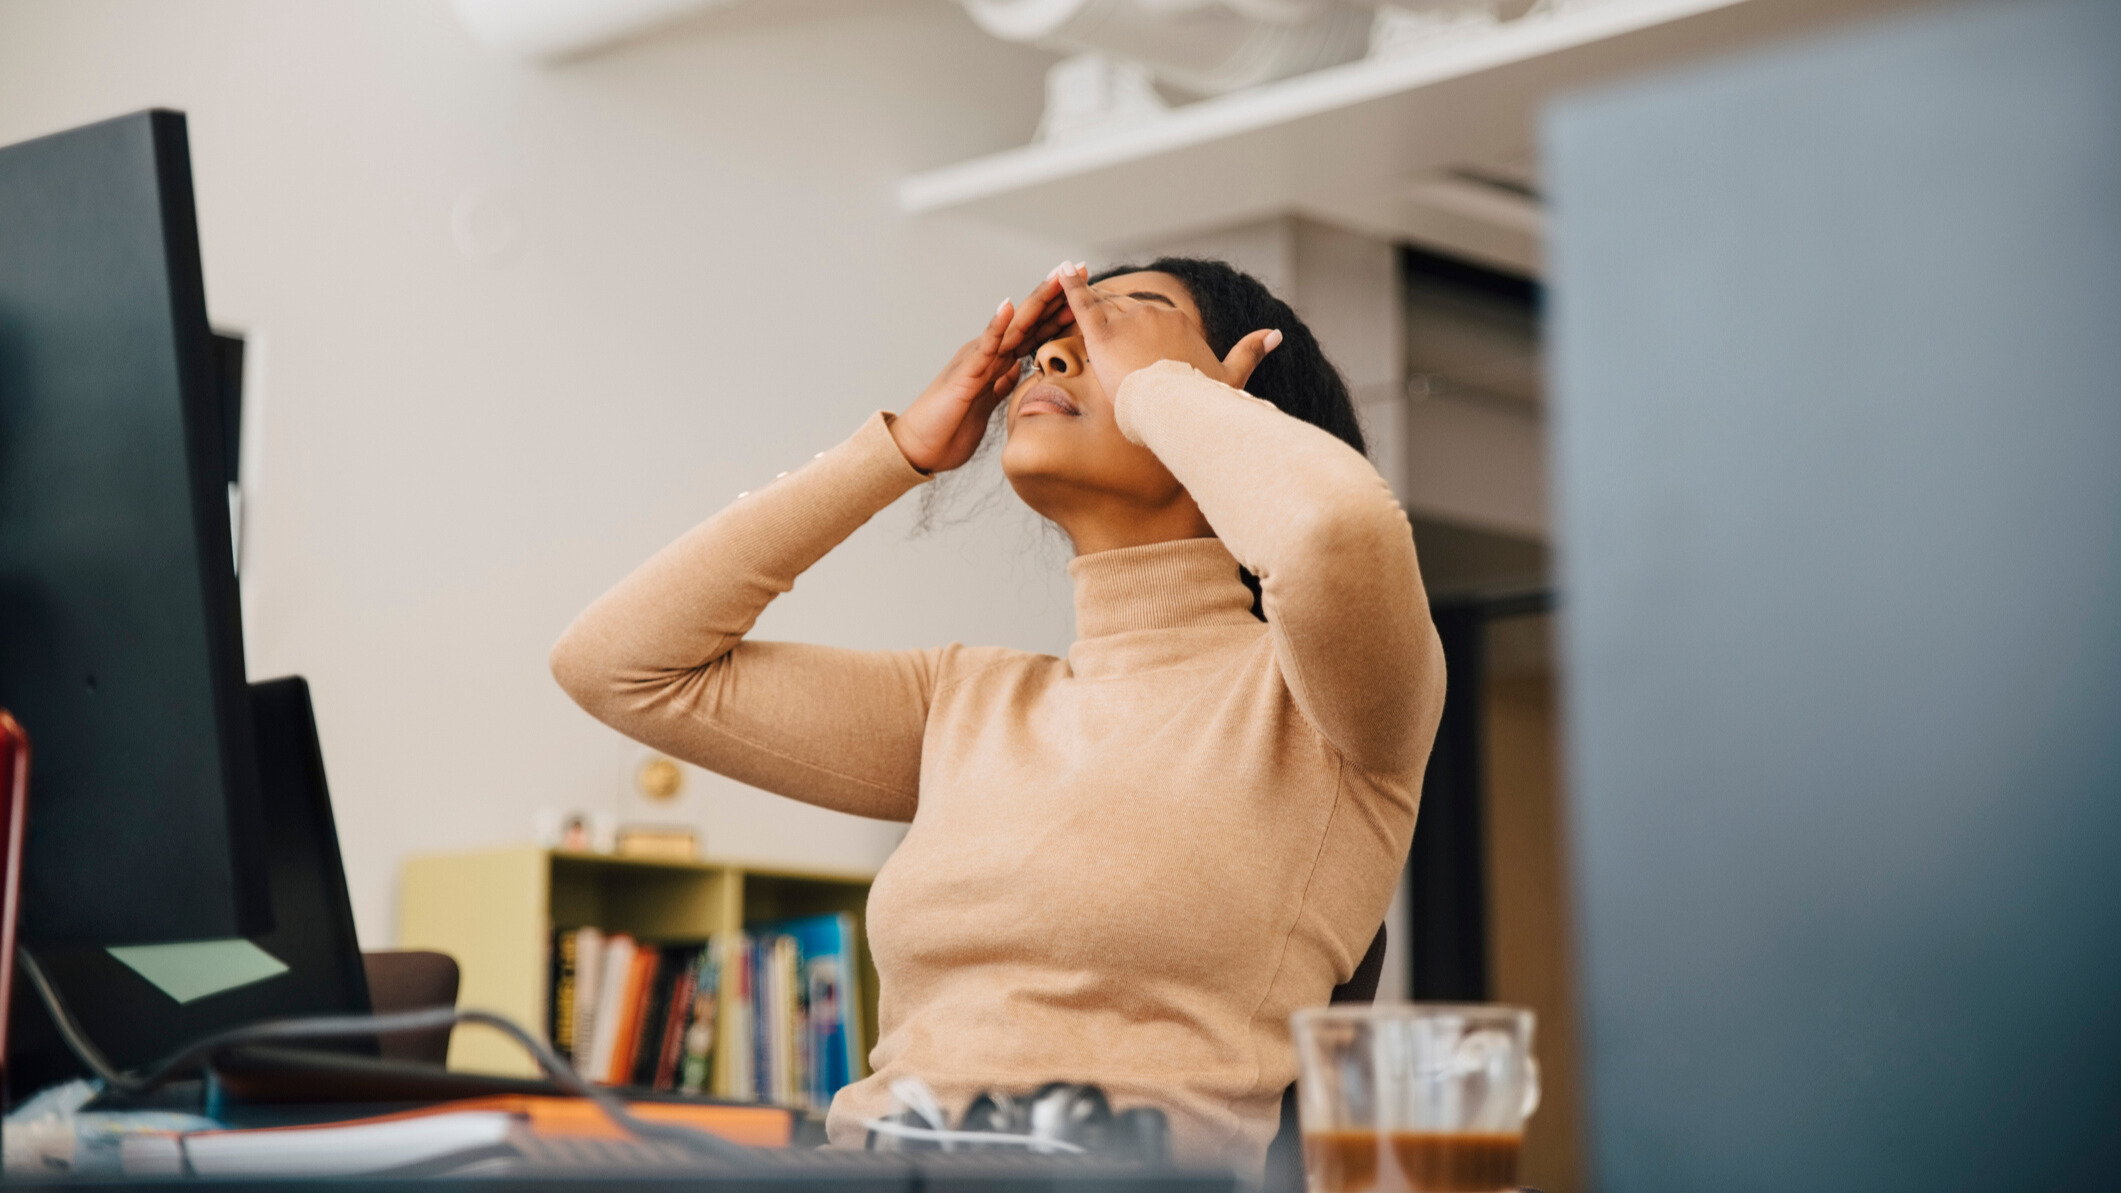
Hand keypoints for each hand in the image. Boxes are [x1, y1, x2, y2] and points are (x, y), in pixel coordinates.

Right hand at [890, 269, 1076, 473]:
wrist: (920, 446)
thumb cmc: (950, 427)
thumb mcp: (987, 404)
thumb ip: (1001, 384)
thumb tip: (1017, 371)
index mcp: (998, 361)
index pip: (1035, 330)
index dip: (1060, 311)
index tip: (1088, 292)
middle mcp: (989, 353)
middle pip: (1029, 319)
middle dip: (1056, 294)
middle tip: (1081, 267)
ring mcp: (977, 359)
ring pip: (1013, 325)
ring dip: (1036, 300)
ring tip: (1056, 277)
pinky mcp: (966, 373)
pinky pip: (984, 346)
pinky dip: (996, 326)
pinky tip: (1009, 307)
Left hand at [1054, 263, 1280, 399]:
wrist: (1179, 411)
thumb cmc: (1204, 400)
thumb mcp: (1231, 376)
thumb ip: (1250, 352)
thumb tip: (1276, 333)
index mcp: (1178, 322)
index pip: (1151, 320)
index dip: (1138, 334)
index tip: (1132, 350)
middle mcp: (1154, 313)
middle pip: (1126, 313)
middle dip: (1113, 327)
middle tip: (1097, 342)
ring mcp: (1128, 321)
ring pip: (1104, 311)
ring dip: (1089, 312)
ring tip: (1078, 320)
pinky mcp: (1103, 335)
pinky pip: (1082, 305)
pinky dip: (1070, 288)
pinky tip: (1060, 272)